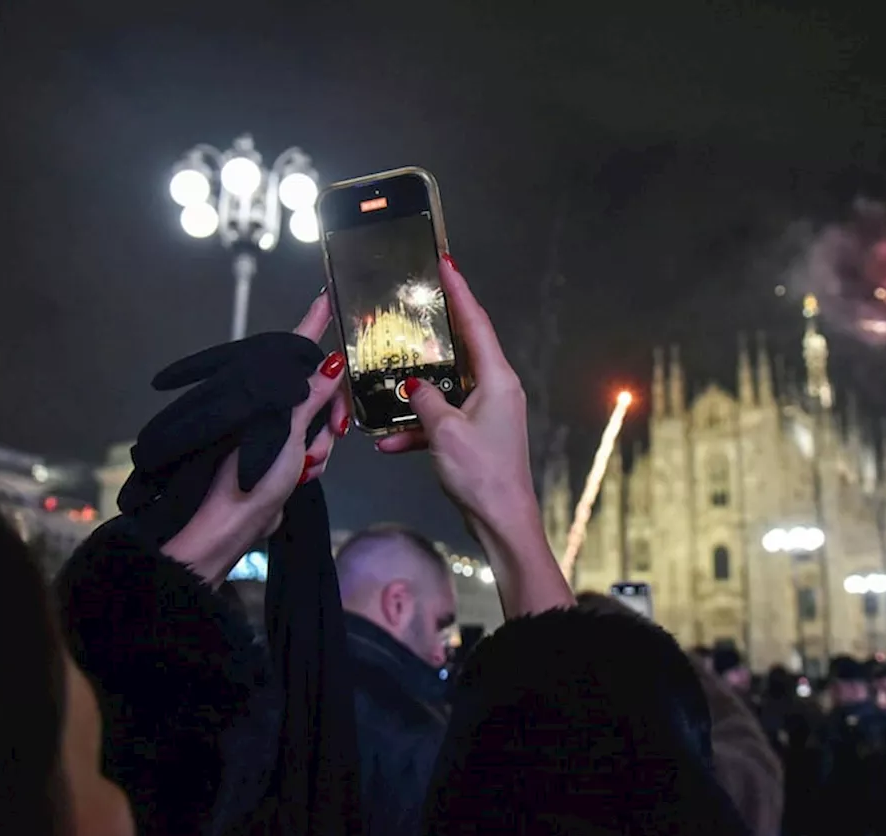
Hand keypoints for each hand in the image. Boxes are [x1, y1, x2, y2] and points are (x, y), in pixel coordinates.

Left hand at [162, 294, 351, 584]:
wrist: (230, 527)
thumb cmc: (251, 475)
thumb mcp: (287, 432)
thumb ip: (313, 396)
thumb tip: (334, 361)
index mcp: (264, 389)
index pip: (296, 348)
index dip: (314, 323)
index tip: (327, 296)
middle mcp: (270, 403)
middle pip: (318, 391)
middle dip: (330, 414)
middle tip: (335, 433)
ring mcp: (276, 430)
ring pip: (320, 423)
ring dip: (321, 446)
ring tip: (305, 466)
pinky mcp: (281, 455)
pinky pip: (313, 448)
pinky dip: (313, 461)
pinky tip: (303, 475)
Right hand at [378, 256, 573, 614]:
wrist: (501, 521)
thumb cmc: (482, 474)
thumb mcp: (445, 431)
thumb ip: (424, 399)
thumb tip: (411, 385)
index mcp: (497, 379)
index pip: (476, 323)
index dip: (460, 292)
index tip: (445, 263)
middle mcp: (496, 389)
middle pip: (461, 351)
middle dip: (432, 335)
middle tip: (410, 309)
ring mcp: (487, 413)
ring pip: (446, 389)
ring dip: (415, 395)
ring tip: (384, 383)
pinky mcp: (476, 436)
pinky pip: (442, 421)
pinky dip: (418, 429)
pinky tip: (387, 444)